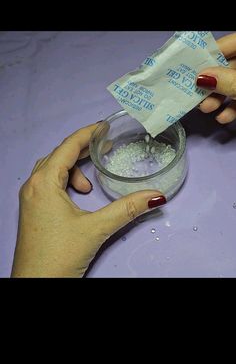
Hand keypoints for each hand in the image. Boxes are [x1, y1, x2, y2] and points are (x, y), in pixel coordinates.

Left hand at [11, 123, 165, 277]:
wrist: (36, 286)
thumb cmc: (58, 256)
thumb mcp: (95, 228)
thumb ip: (126, 209)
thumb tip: (155, 197)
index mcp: (43, 182)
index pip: (68, 146)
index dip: (88, 133)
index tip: (105, 126)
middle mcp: (33, 186)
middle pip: (59, 155)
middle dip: (83, 150)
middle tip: (105, 146)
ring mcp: (30, 198)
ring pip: (53, 170)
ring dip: (74, 169)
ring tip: (91, 184)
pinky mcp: (33, 210)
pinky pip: (49, 184)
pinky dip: (66, 183)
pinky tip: (79, 197)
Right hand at [197, 32, 235, 123]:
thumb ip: (226, 81)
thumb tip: (201, 77)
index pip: (226, 44)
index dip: (207, 54)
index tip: (190, 67)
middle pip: (226, 66)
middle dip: (209, 83)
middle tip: (194, 93)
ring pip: (232, 84)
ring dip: (217, 98)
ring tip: (206, 108)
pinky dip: (231, 107)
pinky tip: (222, 117)